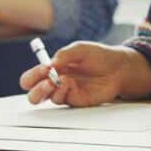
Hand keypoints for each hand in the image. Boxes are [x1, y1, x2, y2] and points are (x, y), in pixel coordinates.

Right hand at [20, 41, 135, 106]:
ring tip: (62, 80)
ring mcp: (65, 92)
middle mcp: (55, 82)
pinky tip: (71, 84)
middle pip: (33, 94)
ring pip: (46, 99)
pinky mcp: (75, 100)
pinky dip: (63, 91)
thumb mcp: (79, 49)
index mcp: (52, 69)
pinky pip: (62, 100)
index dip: (33, 74)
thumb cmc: (98, 56)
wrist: (118, 67)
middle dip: (34, 89)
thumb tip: (49, 65)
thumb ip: (63, 55)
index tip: (45, 68)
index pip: (32, 77)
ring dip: (49, 89)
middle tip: (46, 81)